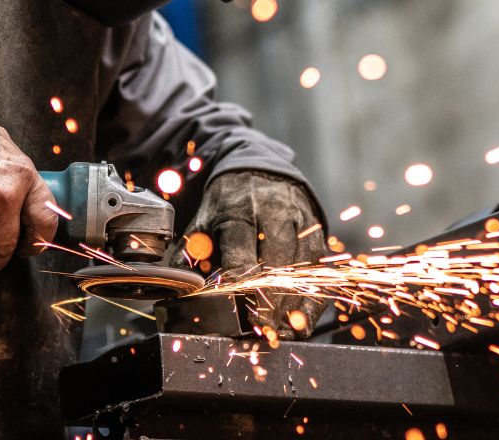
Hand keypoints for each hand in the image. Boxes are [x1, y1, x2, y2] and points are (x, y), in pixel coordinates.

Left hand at [186, 170, 328, 338]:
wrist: (258, 167)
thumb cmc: (227, 203)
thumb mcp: (203, 220)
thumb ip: (192, 255)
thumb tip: (181, 290)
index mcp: (238, 211)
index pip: (241, 249)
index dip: (240, 282)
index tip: (238, 309)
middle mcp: (273, 213)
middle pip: (276, 260)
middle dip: (270, 298)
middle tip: (262, 328)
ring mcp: (298, 222)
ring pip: (301, 266)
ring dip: (293, 303)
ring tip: (282, 330)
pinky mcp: (316, 232)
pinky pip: (318, 269)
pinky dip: (312, 298)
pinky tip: (303, 321)